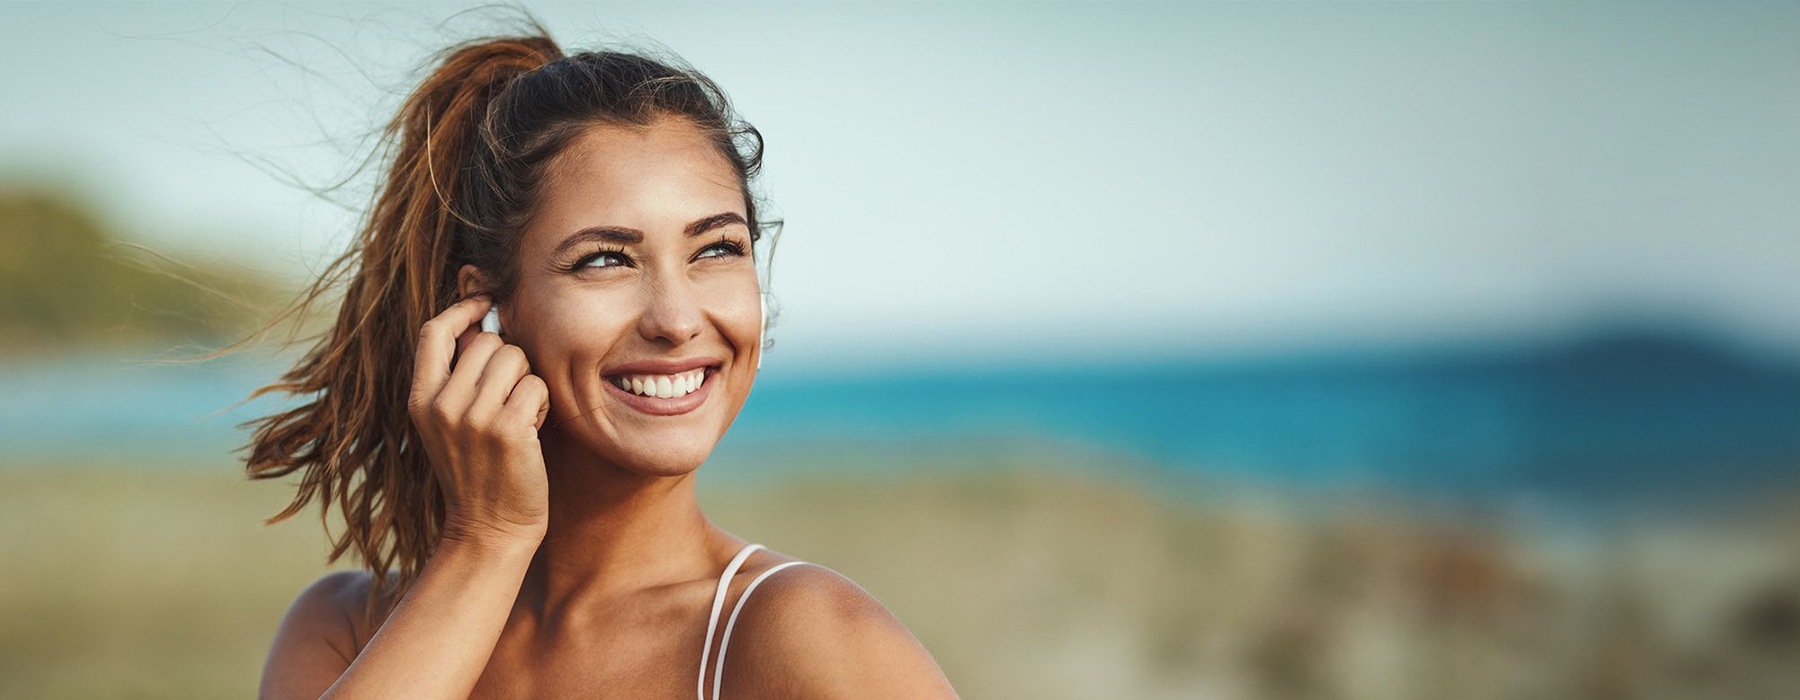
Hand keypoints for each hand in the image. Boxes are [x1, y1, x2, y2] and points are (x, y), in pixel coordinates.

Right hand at [408, 295, 551, 545]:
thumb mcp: (449, 423)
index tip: (486, 304)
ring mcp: (472, 416)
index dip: (463, 309)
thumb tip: (485, 321)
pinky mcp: (507, 428)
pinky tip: (531, 431)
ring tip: (518, 416)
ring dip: (526, 383)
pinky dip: (540, 404)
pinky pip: (535, 385)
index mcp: (420, 399)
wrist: (489, 528)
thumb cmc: (478, 469)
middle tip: (508, 400)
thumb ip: (458, 376)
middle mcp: (440, 404)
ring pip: (515, 359)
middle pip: (489, 342)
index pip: (434, 331)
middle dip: (509, 362)